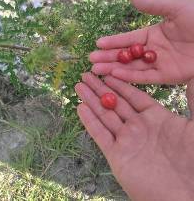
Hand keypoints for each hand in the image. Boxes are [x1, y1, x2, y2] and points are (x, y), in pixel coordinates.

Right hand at [75, 73, 193, 200]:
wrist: (185, 194)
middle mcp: (138, 126)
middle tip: (87, 75)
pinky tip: (80, 108)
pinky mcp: (117, 155)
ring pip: (104, 115)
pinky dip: (90, 122)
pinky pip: (100, 135)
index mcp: (155, 117)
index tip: (108, 72)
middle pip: (115, 102)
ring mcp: (126, 140)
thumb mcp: (193, 127)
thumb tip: (192, 79)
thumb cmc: (193, 160)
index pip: (133, 95)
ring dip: (91, 100)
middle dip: (100, 88)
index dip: (120, 83)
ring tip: (79, 85)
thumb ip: (192, 101)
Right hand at [90, 0, 193, 83]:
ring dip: (114, 68)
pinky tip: (115, 75)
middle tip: (91, 60)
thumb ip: (152, 5)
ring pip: (132, 67)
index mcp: (153, 33)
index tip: (97, 43)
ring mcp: (159, 64)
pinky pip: (145, 77)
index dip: (113, 41)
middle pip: (126, 55)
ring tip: (97, 69)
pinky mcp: (167, 76)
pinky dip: (130, 77)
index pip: (128, 39)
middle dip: (108, 57)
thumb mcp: (175, 9)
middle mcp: (153, 50)